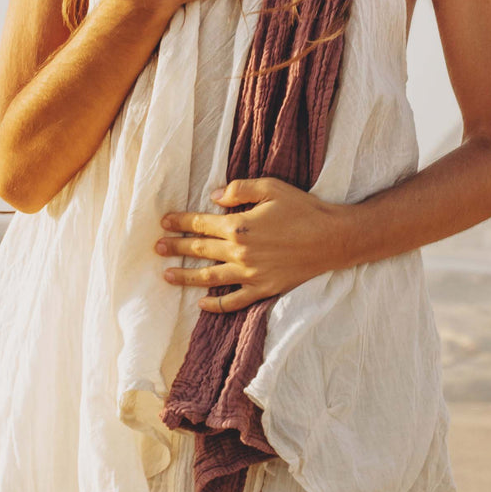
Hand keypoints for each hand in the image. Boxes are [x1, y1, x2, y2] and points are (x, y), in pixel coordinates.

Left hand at [154, 177, 350, 312]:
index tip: (164, 222)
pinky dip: (215, 304)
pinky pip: (233, 301)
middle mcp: (239, 252)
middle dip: (176, 247)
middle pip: (200, 249)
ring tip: (166, 275)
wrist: (333, 239)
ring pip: (209, 277)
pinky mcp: (263, 289)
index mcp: (239, 225)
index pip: (201, 223)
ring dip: (185, 276)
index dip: (180, 222)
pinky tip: (201, 303)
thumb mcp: (272, 187)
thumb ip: (240, 190)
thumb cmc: (304, 209)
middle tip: (157, 247)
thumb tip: (215, 197)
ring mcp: (250, 274)